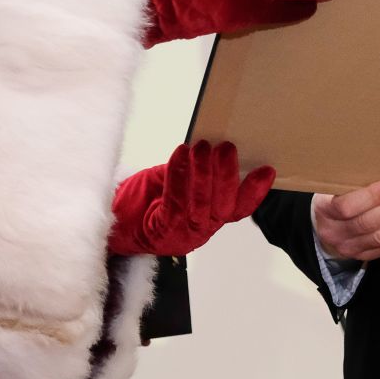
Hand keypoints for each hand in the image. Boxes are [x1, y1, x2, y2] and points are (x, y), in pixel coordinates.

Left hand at [108, 141, 275, 257]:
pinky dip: (179, 177)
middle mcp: (199, 232)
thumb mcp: (177, 181)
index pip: (238, 209)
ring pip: (200, 206)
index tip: (267, 169)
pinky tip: (181, 155)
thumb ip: (197, 171)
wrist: (112, 220)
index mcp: (209, 220)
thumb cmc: (146, 197)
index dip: (254, 191)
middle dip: (226, 176)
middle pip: (222, 209)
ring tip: (202, 147)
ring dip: (202, 174)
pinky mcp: (159, 233)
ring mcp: (180, 236)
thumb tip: (213, 142)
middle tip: (226, 147)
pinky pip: (174, 204)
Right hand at [312, 179, 379, 262]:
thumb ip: (350, 180)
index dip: (371, 196)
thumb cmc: (332, 198)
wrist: (324, 226)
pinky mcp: (366, 255)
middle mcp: (336, 233)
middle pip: (369, 223)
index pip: (346, 207)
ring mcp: (351, 247)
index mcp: (324, 211)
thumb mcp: (332, 185)